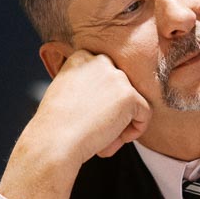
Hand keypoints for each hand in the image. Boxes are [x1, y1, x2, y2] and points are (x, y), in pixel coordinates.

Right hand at [0, 50, 150, 198]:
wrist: (54, 140)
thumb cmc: (55, 126)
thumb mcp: (65, 93)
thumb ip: (86, 86)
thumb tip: (107, 100)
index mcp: (82, 58)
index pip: (105, 77)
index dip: (101, 101)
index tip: (88, 117)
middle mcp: (101, 62)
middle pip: (120, 89)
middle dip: (112, 112)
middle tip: (95, 130)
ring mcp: (117, 77)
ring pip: (131, 103)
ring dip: (120, 123)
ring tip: (101, 139)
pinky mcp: (129, 96)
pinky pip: (145, 114)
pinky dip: (135, 131)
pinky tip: (113, 140)